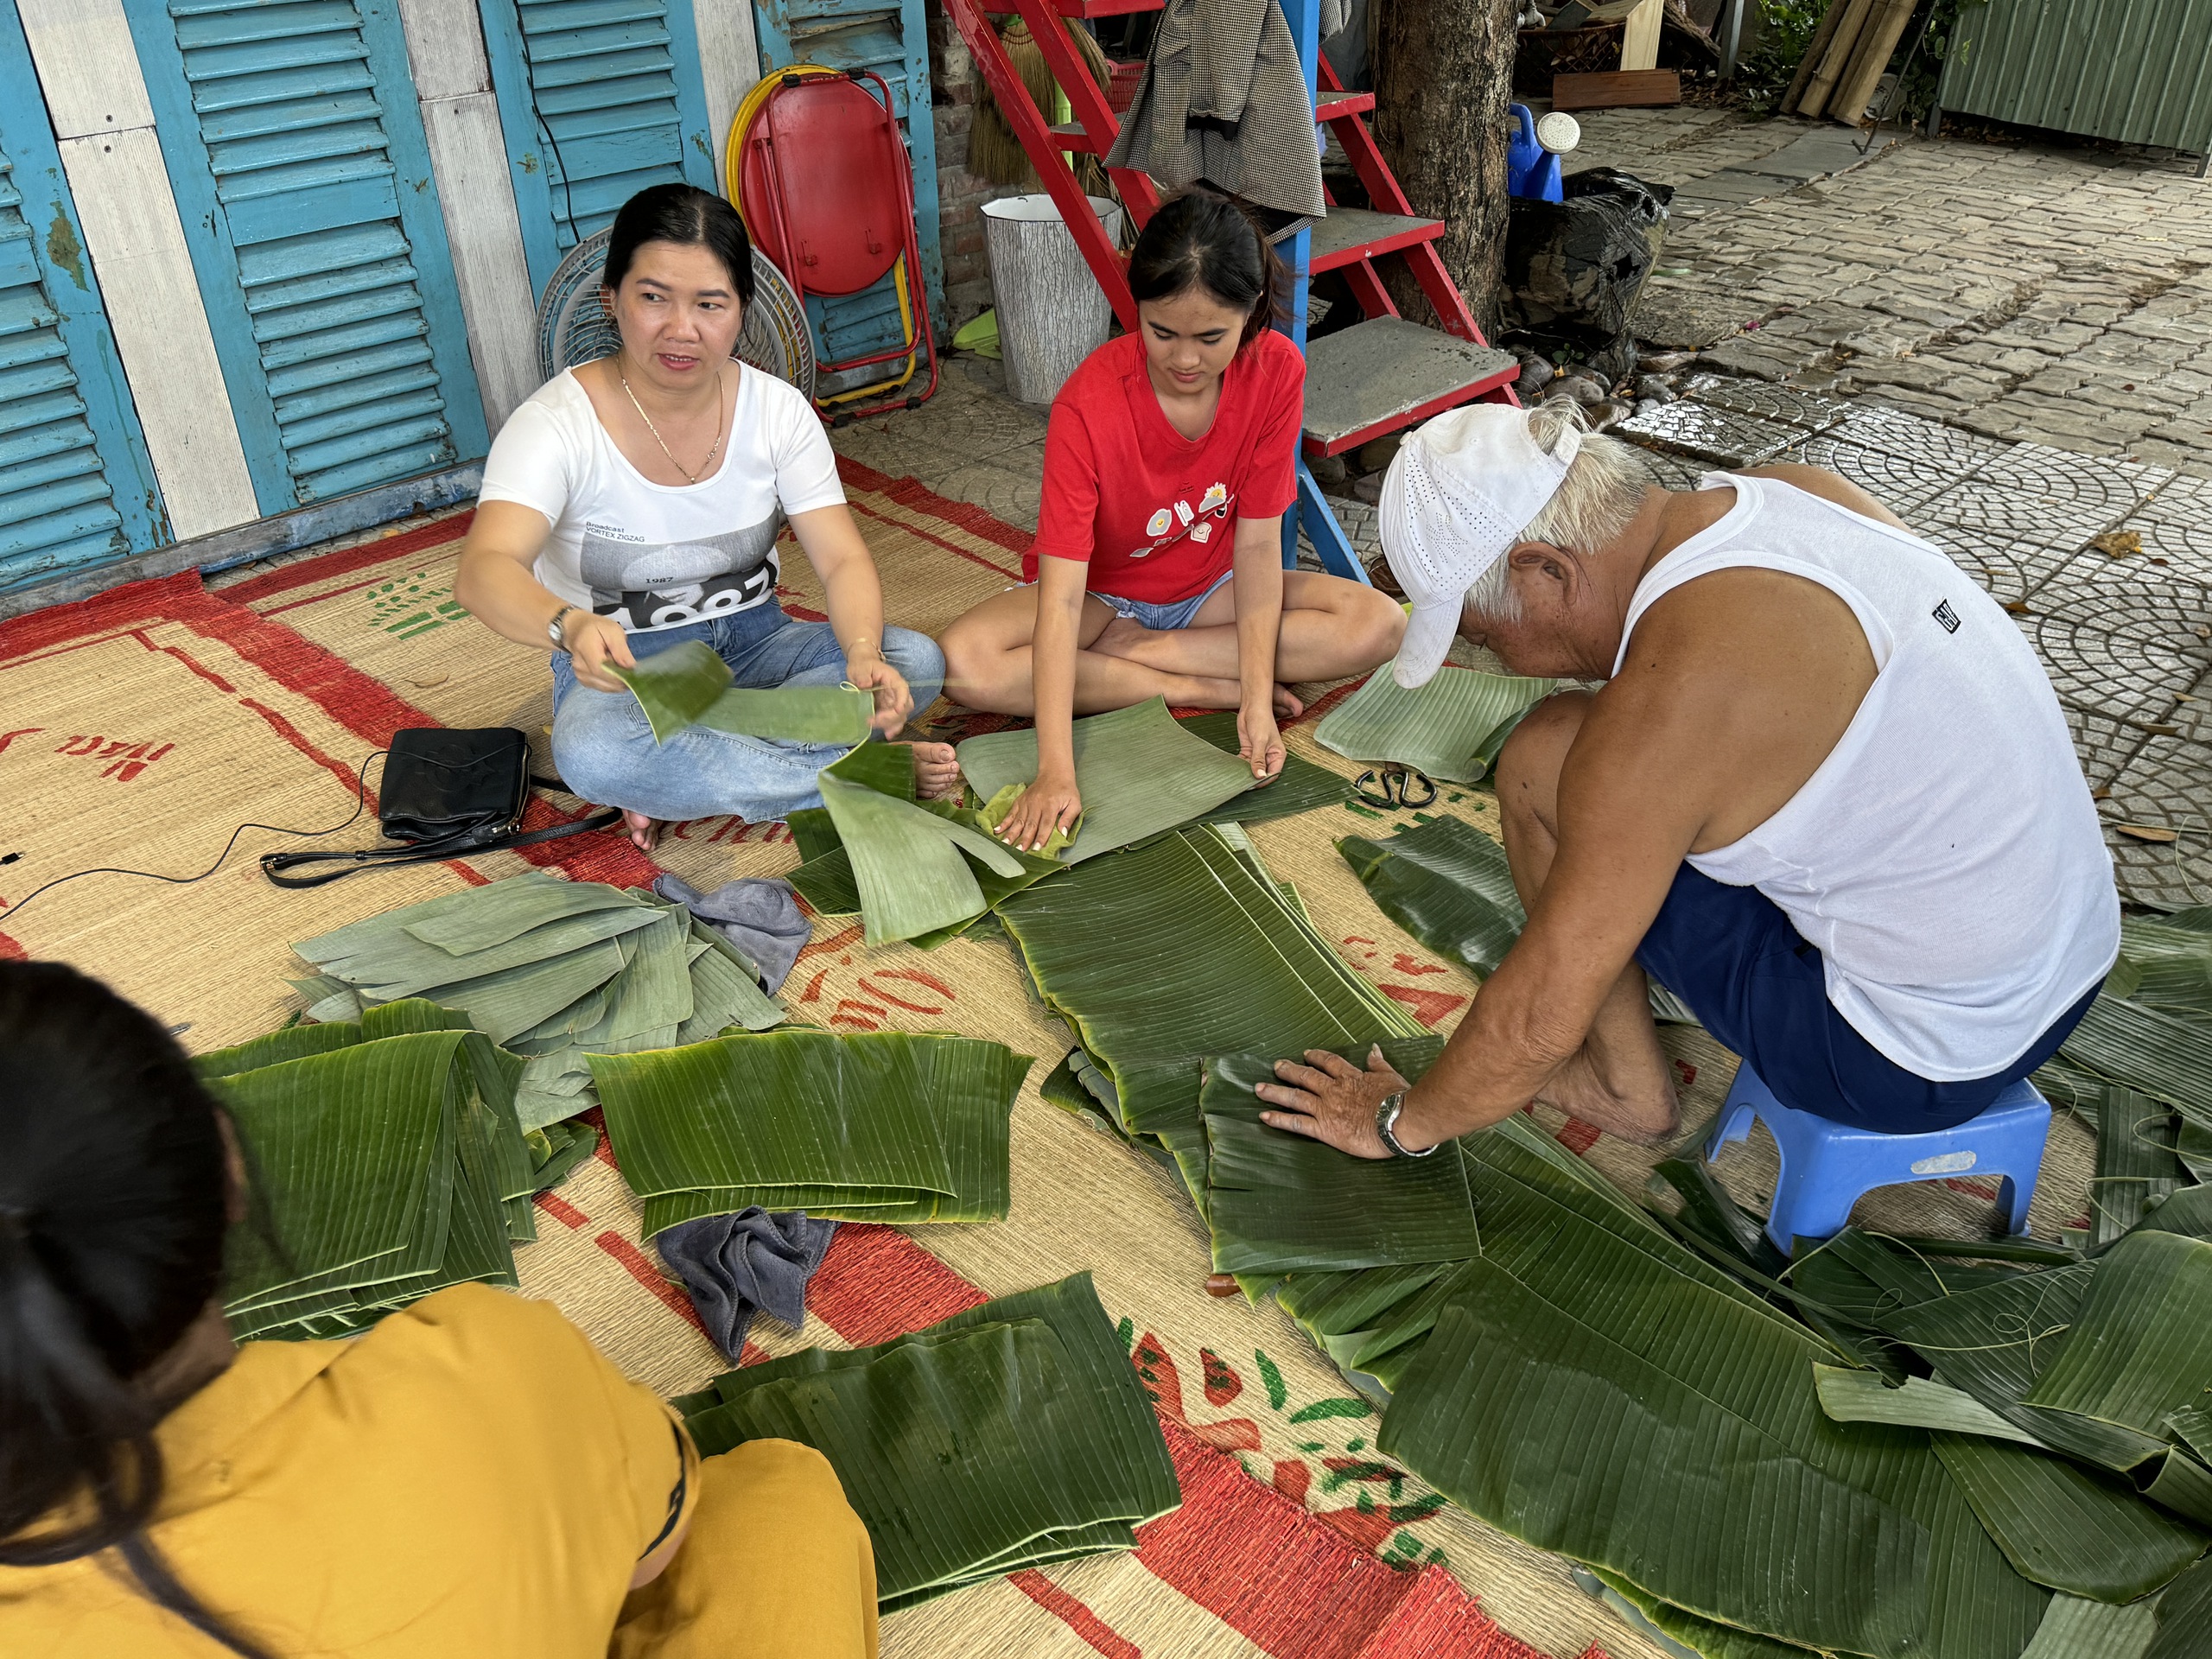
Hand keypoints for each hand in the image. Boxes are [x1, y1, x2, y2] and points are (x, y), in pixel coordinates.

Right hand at [565, 612, 636, 693]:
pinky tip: (614, 672)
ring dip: (617, 681)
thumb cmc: (595, 628)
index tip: (632, 673)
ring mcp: (580, 674)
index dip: (619, 675)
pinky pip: (602, 687)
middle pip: (604, 681)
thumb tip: (630, 667)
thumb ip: (621, 650)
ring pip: (605, 686)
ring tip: (621, 668)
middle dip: (621, 679)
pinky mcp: (584, 680)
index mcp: (585, 648)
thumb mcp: (613, 630)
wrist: (577, 630)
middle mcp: (579, 665)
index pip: (601, 670)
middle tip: (631, 670)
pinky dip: (612, 683)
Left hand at [845, 645, 912, 734]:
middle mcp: (896, 691)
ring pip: (901, 715)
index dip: (902, 700)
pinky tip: (887, 735)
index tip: (897, 710)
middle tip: (875, 721)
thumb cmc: (862, 664)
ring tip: (886, 733)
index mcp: (893, 679)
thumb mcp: (860, 667)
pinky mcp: (887, 708)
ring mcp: (893, 701)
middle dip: (893, 717)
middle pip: (904, 706)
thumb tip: (865, 684)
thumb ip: (863, 675)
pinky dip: (891, 727)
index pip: (902, 689)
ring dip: (893, 725)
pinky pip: (893, 719)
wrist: (862, 666)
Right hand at [996, 769, 1079, 852]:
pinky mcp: (1020, 801)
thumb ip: (1069, 818)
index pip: (1045, 824)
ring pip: (1019, 820)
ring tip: (1005, 844)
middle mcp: (1037, 803)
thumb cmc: (1066, 790)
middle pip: (1030, 824)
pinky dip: (1004, 822)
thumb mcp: (1075, 803)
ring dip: (1012, 833)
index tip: (1036, 849)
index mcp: (1051, 805)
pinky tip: (997, 830)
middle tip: (1019, 851)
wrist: (1054, 773)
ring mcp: (1026, 802)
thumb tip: (1063, 833)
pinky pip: (1011, 813)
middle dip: (1024, 839)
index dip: (1041, 837)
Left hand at [1237, 701, 1284, 783]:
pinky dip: (1239, 765)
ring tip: (1236, 777)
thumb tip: (1260, 776)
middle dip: (1253, 778)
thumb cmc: (1262, 720)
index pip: (1272, 774)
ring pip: (1252, 768)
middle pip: (1262, 773)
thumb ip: (1259, 760)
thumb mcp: (1260, 741)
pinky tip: (1233, 768)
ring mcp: (1259, 754)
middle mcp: (1269, 756)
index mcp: (1278, 755)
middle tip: (1242, 783)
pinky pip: (1245, 762)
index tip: (1252, 785)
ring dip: (1245, 772)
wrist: (1252, 707)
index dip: (1263, 780)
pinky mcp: (1249, 750)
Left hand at [1254, 1046, 1412, 1159]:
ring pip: (1295, 1097)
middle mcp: (1333, 1090)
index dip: (1316, 1057)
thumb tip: (1374, 1049)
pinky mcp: (1324, 1129)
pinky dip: (1279, 1119)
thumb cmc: (1399, 1100)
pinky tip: (1264, 1116)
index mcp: (1351, 1077)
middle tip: (1276, 1067)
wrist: (1398, 1121)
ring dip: (1275, 1092)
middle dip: (1289, 1071)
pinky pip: (1296, 1123)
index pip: (1329, 1063)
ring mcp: (1326, 1109)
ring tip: (1258, 1089)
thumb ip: (1378, 1064)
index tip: (1307, 1054)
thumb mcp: (1390, 1076)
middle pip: (1306, 1076)